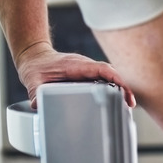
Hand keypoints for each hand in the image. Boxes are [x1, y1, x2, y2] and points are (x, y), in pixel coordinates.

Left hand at [15, 41, 135, 108]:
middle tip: (130, 104)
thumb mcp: (32, 81)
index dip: (115, 78)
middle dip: (123, 86)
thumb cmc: (36, 67)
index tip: (123, 90)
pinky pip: (104, 80)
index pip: (101, 69)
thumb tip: (38, 105)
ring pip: (109, 77)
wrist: (34, 58)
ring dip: (120, 88)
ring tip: (128, 105)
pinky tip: (117, 102)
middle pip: (110, 73)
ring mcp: (87, 70)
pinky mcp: (87, 75)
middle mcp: (85, 66)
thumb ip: (35, 94)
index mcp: (75, 65)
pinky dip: (113, 89)